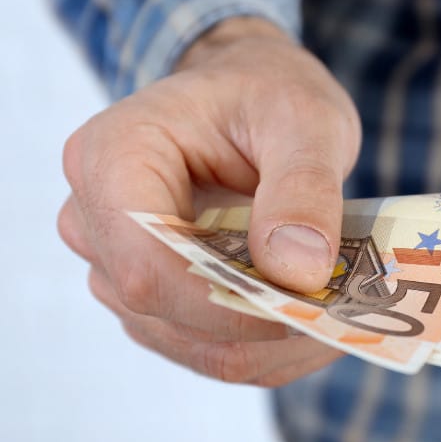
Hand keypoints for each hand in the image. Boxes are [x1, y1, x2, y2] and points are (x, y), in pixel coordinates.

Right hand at [58, 18, 360, 386]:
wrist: (248, 97)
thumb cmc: (268, 94)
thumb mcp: (305, 120)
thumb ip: (303, 189)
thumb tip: (297, 273)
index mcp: (112, 157)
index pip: (146, 264)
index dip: (226, 304)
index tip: (306, 306)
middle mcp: (94, 219)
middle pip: (164, 312)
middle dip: (259, 323)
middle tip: (346, 310)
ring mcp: (116, 265)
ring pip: (189, 343)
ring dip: (269, 342)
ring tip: (340, 311)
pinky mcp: (151, 296)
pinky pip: (203, 347)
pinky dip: (264, 345)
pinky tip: (312, 317)